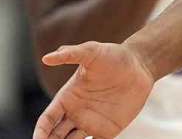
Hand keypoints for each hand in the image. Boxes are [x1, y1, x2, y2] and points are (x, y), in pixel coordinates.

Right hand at [33, 41, 153, 138]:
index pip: (47, 119)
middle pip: (55, 136)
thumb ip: (70, 54)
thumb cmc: (114, 56)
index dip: (40, 131)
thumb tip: (46, 58)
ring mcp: (91, 123)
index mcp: (67, 97)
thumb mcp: (91, 51)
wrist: (140, 65)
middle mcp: (76, 113)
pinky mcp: (108, 131)